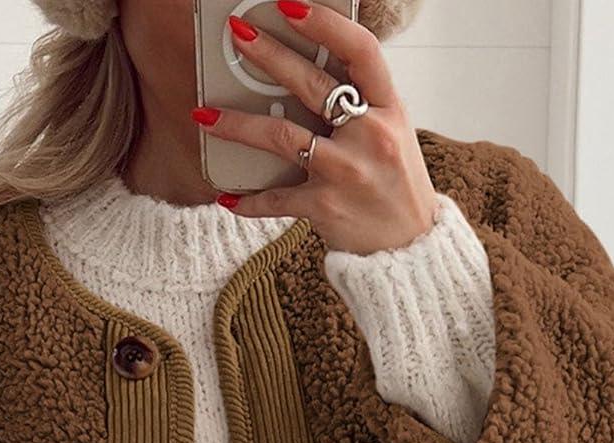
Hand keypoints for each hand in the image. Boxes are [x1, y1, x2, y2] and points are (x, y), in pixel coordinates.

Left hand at [191, 1, 438, 252]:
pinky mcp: (324, 207)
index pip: (361, 51)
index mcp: (390, 109)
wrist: (408, 248)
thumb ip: (361, 104)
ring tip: (204, 114)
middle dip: (269, 56)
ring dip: (237, 124)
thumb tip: (307, 72)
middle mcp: (370, 136)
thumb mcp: (393, 133)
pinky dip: (249, 200)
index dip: (326, 23)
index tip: (290, 5)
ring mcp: (346, 172)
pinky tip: (227, 197)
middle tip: (239, 36)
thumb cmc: (395, 185)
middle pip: (312, 85)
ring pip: (282, 137)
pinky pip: (276, 198)